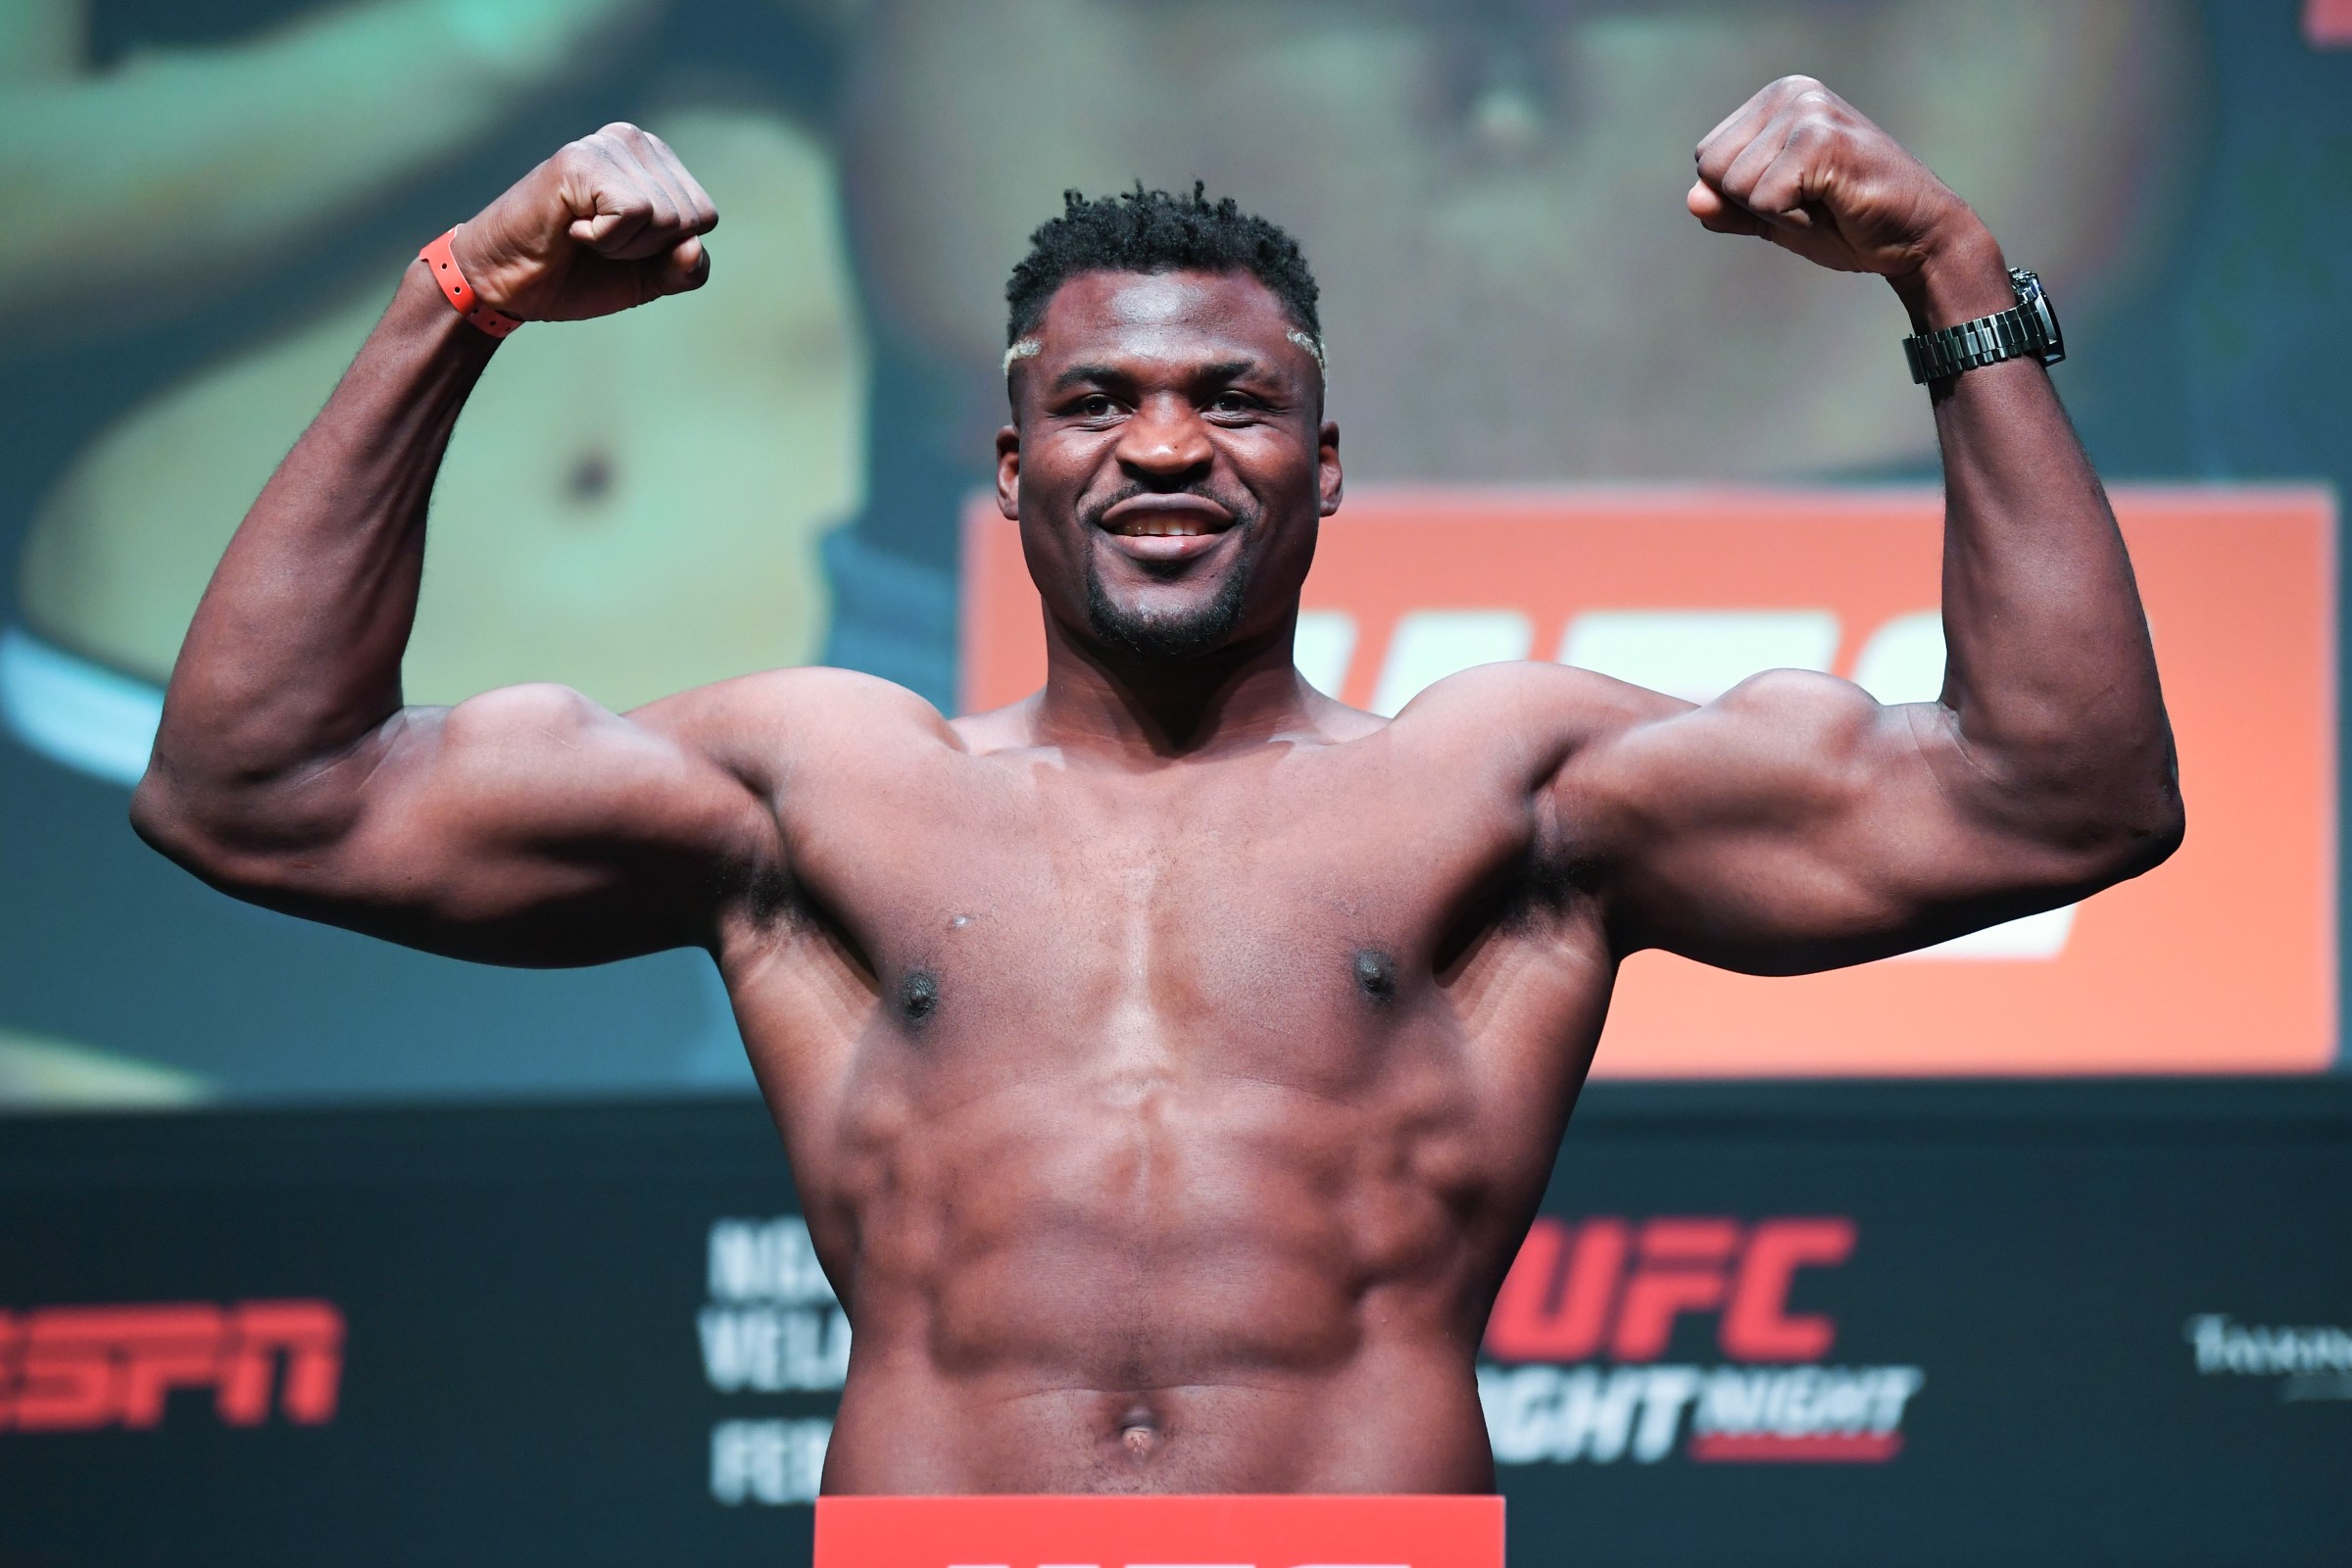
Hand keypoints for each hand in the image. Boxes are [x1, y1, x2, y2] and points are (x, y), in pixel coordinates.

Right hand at [447, 122, 716, 320]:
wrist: (505, 282)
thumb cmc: (575, 274)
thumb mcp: (646, 278)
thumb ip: (684, 269)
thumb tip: (693, 245)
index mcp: (655, 160)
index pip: (704, 216)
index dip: (667, 250)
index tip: (620, 244)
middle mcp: (634, 140)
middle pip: (691, 217)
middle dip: (648, 249)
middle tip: (598, 241)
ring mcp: (606, 144)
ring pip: (666, 217)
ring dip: (623, 246)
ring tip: (582, 232)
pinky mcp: (581, 160)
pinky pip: (634, 213)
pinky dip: (605, 239)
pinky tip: (572, 227)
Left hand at [1687, 76, 1985, 282]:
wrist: (1914, 238)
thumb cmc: (1846, 223)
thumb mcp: (1772, 216)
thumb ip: (1728, 207)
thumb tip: (1692, 199)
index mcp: (1777, 99)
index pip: (1706, 158)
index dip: (1739, 196)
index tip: (1793, 194)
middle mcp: (1792, 93)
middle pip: (1712, 169)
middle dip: (1752, 204)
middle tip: (1809, 201)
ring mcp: (1809, 111)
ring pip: (1735, 185)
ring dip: (1776, 212)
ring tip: (1824, 202)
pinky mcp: (1823, 140)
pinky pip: (1763, 200)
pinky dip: (1792, 218)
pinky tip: (1834, 204)